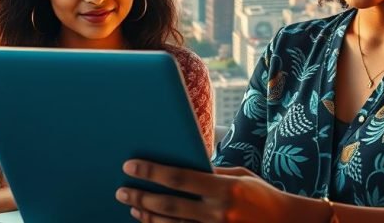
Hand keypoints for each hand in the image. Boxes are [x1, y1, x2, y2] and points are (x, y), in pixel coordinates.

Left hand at [115, 160, 317, 222]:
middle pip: (169, 207)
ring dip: (148, 218)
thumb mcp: (240, 176)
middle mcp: (219, 212)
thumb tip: (182, 168)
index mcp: (225, 188)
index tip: (130, 166)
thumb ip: (212, 173)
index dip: (151, 173)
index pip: (179, 179)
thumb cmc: (263, 195)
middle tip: (121, 191)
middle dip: (141, 197)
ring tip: (133, 207)